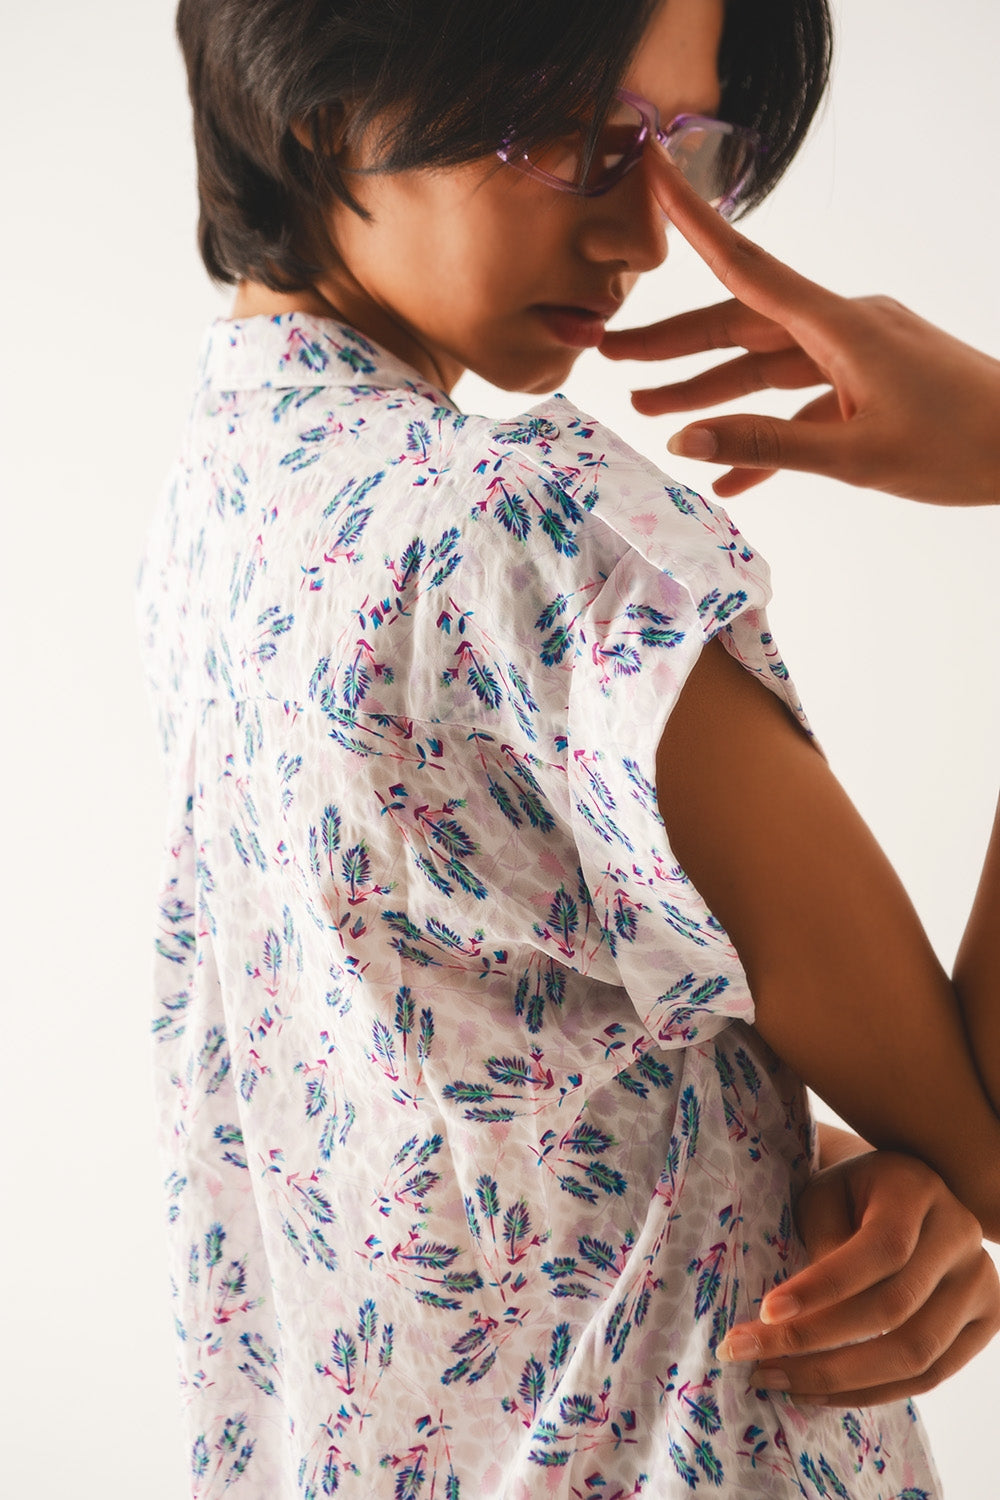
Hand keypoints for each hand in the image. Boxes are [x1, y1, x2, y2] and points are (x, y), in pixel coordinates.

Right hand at [601, 143, 999, 504]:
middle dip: (673, 343)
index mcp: (841, 327)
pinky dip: (765, 434)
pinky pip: (802, 407)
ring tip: (649, 410)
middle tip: (608, 351)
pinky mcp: (869, 390)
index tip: (654, 177)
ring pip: (766, 368)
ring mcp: (857, 358)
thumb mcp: (857, 456)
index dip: (695, 225)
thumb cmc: (961, 446)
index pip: (748, 269)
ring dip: (710, 392)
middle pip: (741, 326)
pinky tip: (729, 473)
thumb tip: (684, 440)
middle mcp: (843, 329)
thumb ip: (766, 447)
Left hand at [717, 1149, 999, 1405]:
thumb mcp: (824, 1195)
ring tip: (776, 1378)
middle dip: (815, 1342)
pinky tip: (817, 1390)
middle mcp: (960, 1234)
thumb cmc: (848, 1194)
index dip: (823, 1287)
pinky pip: (930, 1375)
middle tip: (751, 1356)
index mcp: (917, 1188)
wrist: (896, 1195)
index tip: (765, 1313)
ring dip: (838, 1378)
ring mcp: (980, 1281)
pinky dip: (870, 1392)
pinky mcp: (984, 1322)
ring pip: (915, 1353)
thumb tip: (802, 1318)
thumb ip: (820, 1241)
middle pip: (894, 1309)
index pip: (880, 1250)